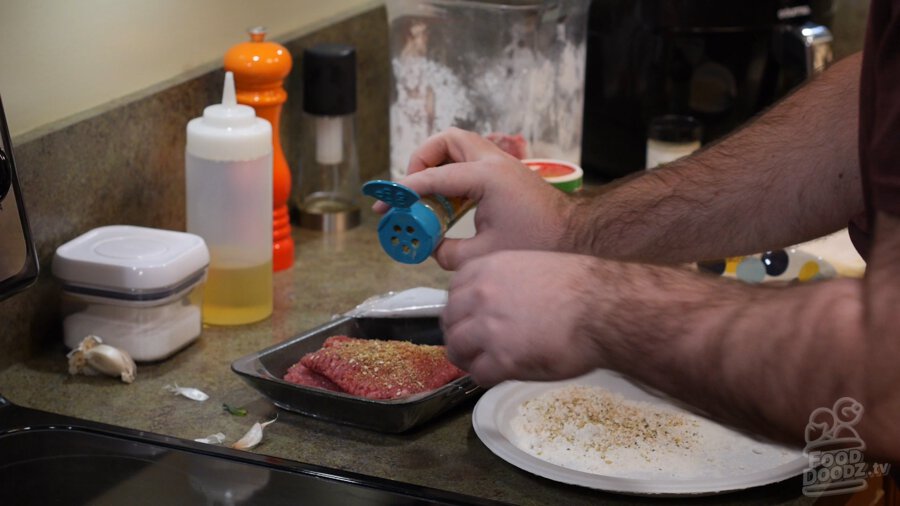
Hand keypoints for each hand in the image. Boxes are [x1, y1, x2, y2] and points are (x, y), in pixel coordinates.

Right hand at [376, 128, 573, 269]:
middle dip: (421, 161)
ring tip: (425, 198)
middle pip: (447, 141)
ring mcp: (502, 166)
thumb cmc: (536, 245)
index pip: (434, 177)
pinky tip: (447, 206)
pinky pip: (470, 165)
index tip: (386, 205)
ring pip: (459, 148)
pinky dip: (453, 178)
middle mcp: (493, 162)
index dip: (404, 192)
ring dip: (437, 167)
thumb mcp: (482, 256)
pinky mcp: (506, 175)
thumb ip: (446, 252)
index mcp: (486, 177)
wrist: (577, 237)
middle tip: (411, 190)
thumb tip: (432, 246)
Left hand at [441, 250, 605, 385]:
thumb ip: (504, 281)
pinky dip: (487, 378)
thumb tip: (497, 301)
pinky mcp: (502, 359)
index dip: (461, 308)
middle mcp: (480, 295)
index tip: (470, 319)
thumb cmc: (579, 286)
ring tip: (484, 363)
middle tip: (474, 345)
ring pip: (457, 348)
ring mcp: (488, 328)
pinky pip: (479, 374)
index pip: (454, 291)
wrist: (603, 307)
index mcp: (487, 269)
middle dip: (460, 334)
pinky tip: (501, 375)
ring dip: (468, 358)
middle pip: (450, 320)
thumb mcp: (531, 265)